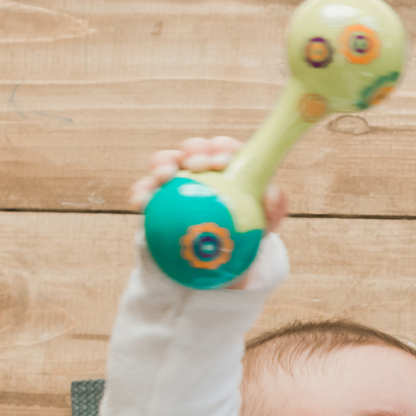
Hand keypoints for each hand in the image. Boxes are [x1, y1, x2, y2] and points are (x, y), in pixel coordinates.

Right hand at [127, 136, 290, 232]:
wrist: (211, 267)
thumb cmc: (239, 241)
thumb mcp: (259, 229)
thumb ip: (272, 212)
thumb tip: (273, 193)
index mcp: (227, 169)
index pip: (224, 149)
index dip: (222, 148)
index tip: (222, 161)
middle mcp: (199, 169)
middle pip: (193, 149)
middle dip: (193, 150)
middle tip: (195, 165)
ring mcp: (174, 181)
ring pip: (164, 162)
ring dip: (162, 163)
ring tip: (164, 176)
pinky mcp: (154, 198)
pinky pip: (144, 190)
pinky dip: (141, 192)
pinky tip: (142, 201)